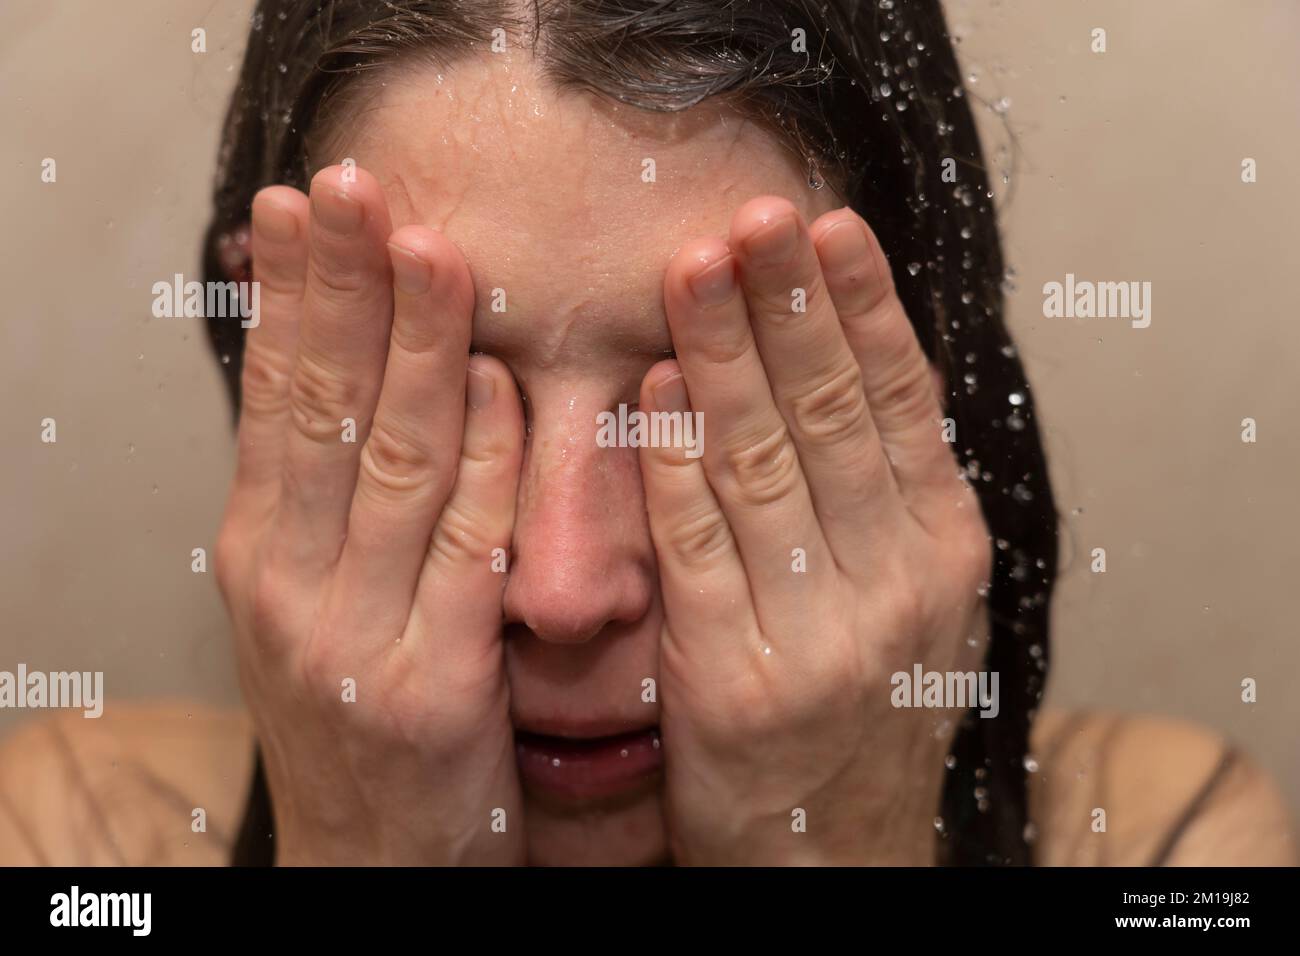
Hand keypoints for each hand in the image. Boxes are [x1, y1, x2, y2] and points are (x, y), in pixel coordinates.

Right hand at [214, 165, 525, 863]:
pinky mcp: (432, 683)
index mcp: (259, 554)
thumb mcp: (316, 604)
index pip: (275, 400)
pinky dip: (483, 459)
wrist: (372, 864)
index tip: (304, 206)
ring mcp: (357, 633)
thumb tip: (362, 373)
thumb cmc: (360, 718)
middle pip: (323, 412)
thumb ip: (334, 503)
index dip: (292, 298)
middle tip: (357, 189)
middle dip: (344, 291)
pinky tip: (496, 383)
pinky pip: (466, 548)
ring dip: (418, 349)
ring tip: (433, 251)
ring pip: (395, 465)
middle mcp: (290, 585)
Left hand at [637, 198, 989, 864]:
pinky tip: (653, 390)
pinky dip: (674, 463)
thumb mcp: (917, 600)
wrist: (837, 853)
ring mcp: (819, 635)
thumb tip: (851, 362)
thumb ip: (892, 492)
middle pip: (832, 416)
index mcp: (947, 551)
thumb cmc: (865, 710)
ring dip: (723, 356)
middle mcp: (896, 585)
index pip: (902, 404)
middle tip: (756, 212)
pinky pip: (699, 550)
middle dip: (791, 304)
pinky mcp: (737, 682)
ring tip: (694, 266)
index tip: (829, 226)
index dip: (864, 309)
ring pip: (765, 465)